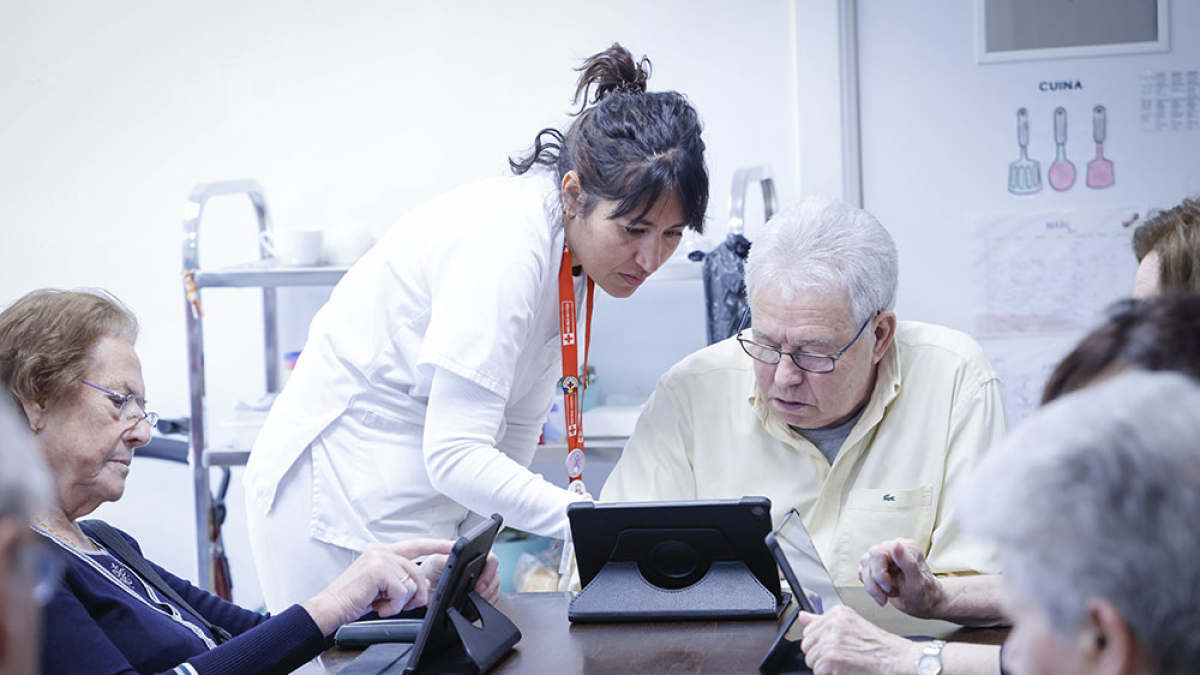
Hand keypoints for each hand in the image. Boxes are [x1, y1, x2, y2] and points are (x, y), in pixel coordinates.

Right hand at [302, 538, 454, 634]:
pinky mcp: (379, 570)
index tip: (452, 545)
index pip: (416, 545)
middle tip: (400, 605)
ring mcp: (381, 559)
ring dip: (399, 602)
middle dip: (415, 595)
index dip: (436, 545)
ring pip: (411, 584)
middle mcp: (383, 552)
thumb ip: (398, 577)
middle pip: (418, 572)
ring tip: (382, 604)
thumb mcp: (380, 584)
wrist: (331, 606)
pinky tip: (378, 605)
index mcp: (383, 552)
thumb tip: (420, 585)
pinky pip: (402, 592)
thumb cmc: (353, 598)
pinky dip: (393, 606)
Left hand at [422, 551, 501, 604]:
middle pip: (495, 574)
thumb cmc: (432, 570)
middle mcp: (480, 565)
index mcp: (473, 554)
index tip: (479, 582)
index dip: (488, 571)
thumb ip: (447, 558)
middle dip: (488, 586)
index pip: (491, 558)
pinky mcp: (481, 592)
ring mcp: (482, 579)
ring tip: (474, 599)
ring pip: (495, 587)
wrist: (426, 587)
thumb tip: (456, 555)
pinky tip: (475, 604)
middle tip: (477, 593)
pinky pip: (492, 598)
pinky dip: (486, 602)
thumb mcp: (436, 562)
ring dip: (487, 595)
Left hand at [798, 606, 921, 674]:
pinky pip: (817, 671)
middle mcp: (832, 623)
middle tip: (840, 659)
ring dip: (825, 667)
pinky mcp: (831, 657)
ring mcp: (831, 640)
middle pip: (807, 645)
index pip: (809, 630)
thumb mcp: (851, 625)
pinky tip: (846, 670)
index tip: (834, 648)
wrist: (898, 659)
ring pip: (811, 659)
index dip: (820, 644)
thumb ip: (823, 621)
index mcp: (836, 613)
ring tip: (844, 664)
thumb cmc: (880, 646)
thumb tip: (803, 616)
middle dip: (820, 656)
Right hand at [858, 538, 943, 618]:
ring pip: (863, 568)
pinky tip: (883, 594)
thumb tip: (896, 545)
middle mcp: (893, 549)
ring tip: (887, 596)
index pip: (878, 553)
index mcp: (905, 547)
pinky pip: (863, 574)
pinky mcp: (876, 566)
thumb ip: (908, 562)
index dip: (879, 573)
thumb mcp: (918, 582)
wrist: (925, 604)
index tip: (889, 588)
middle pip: (868, 559)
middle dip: (875, 582)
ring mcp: (883, 557)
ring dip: (873, 587)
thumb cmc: (925, 594)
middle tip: (888, 594)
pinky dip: (871, 588)